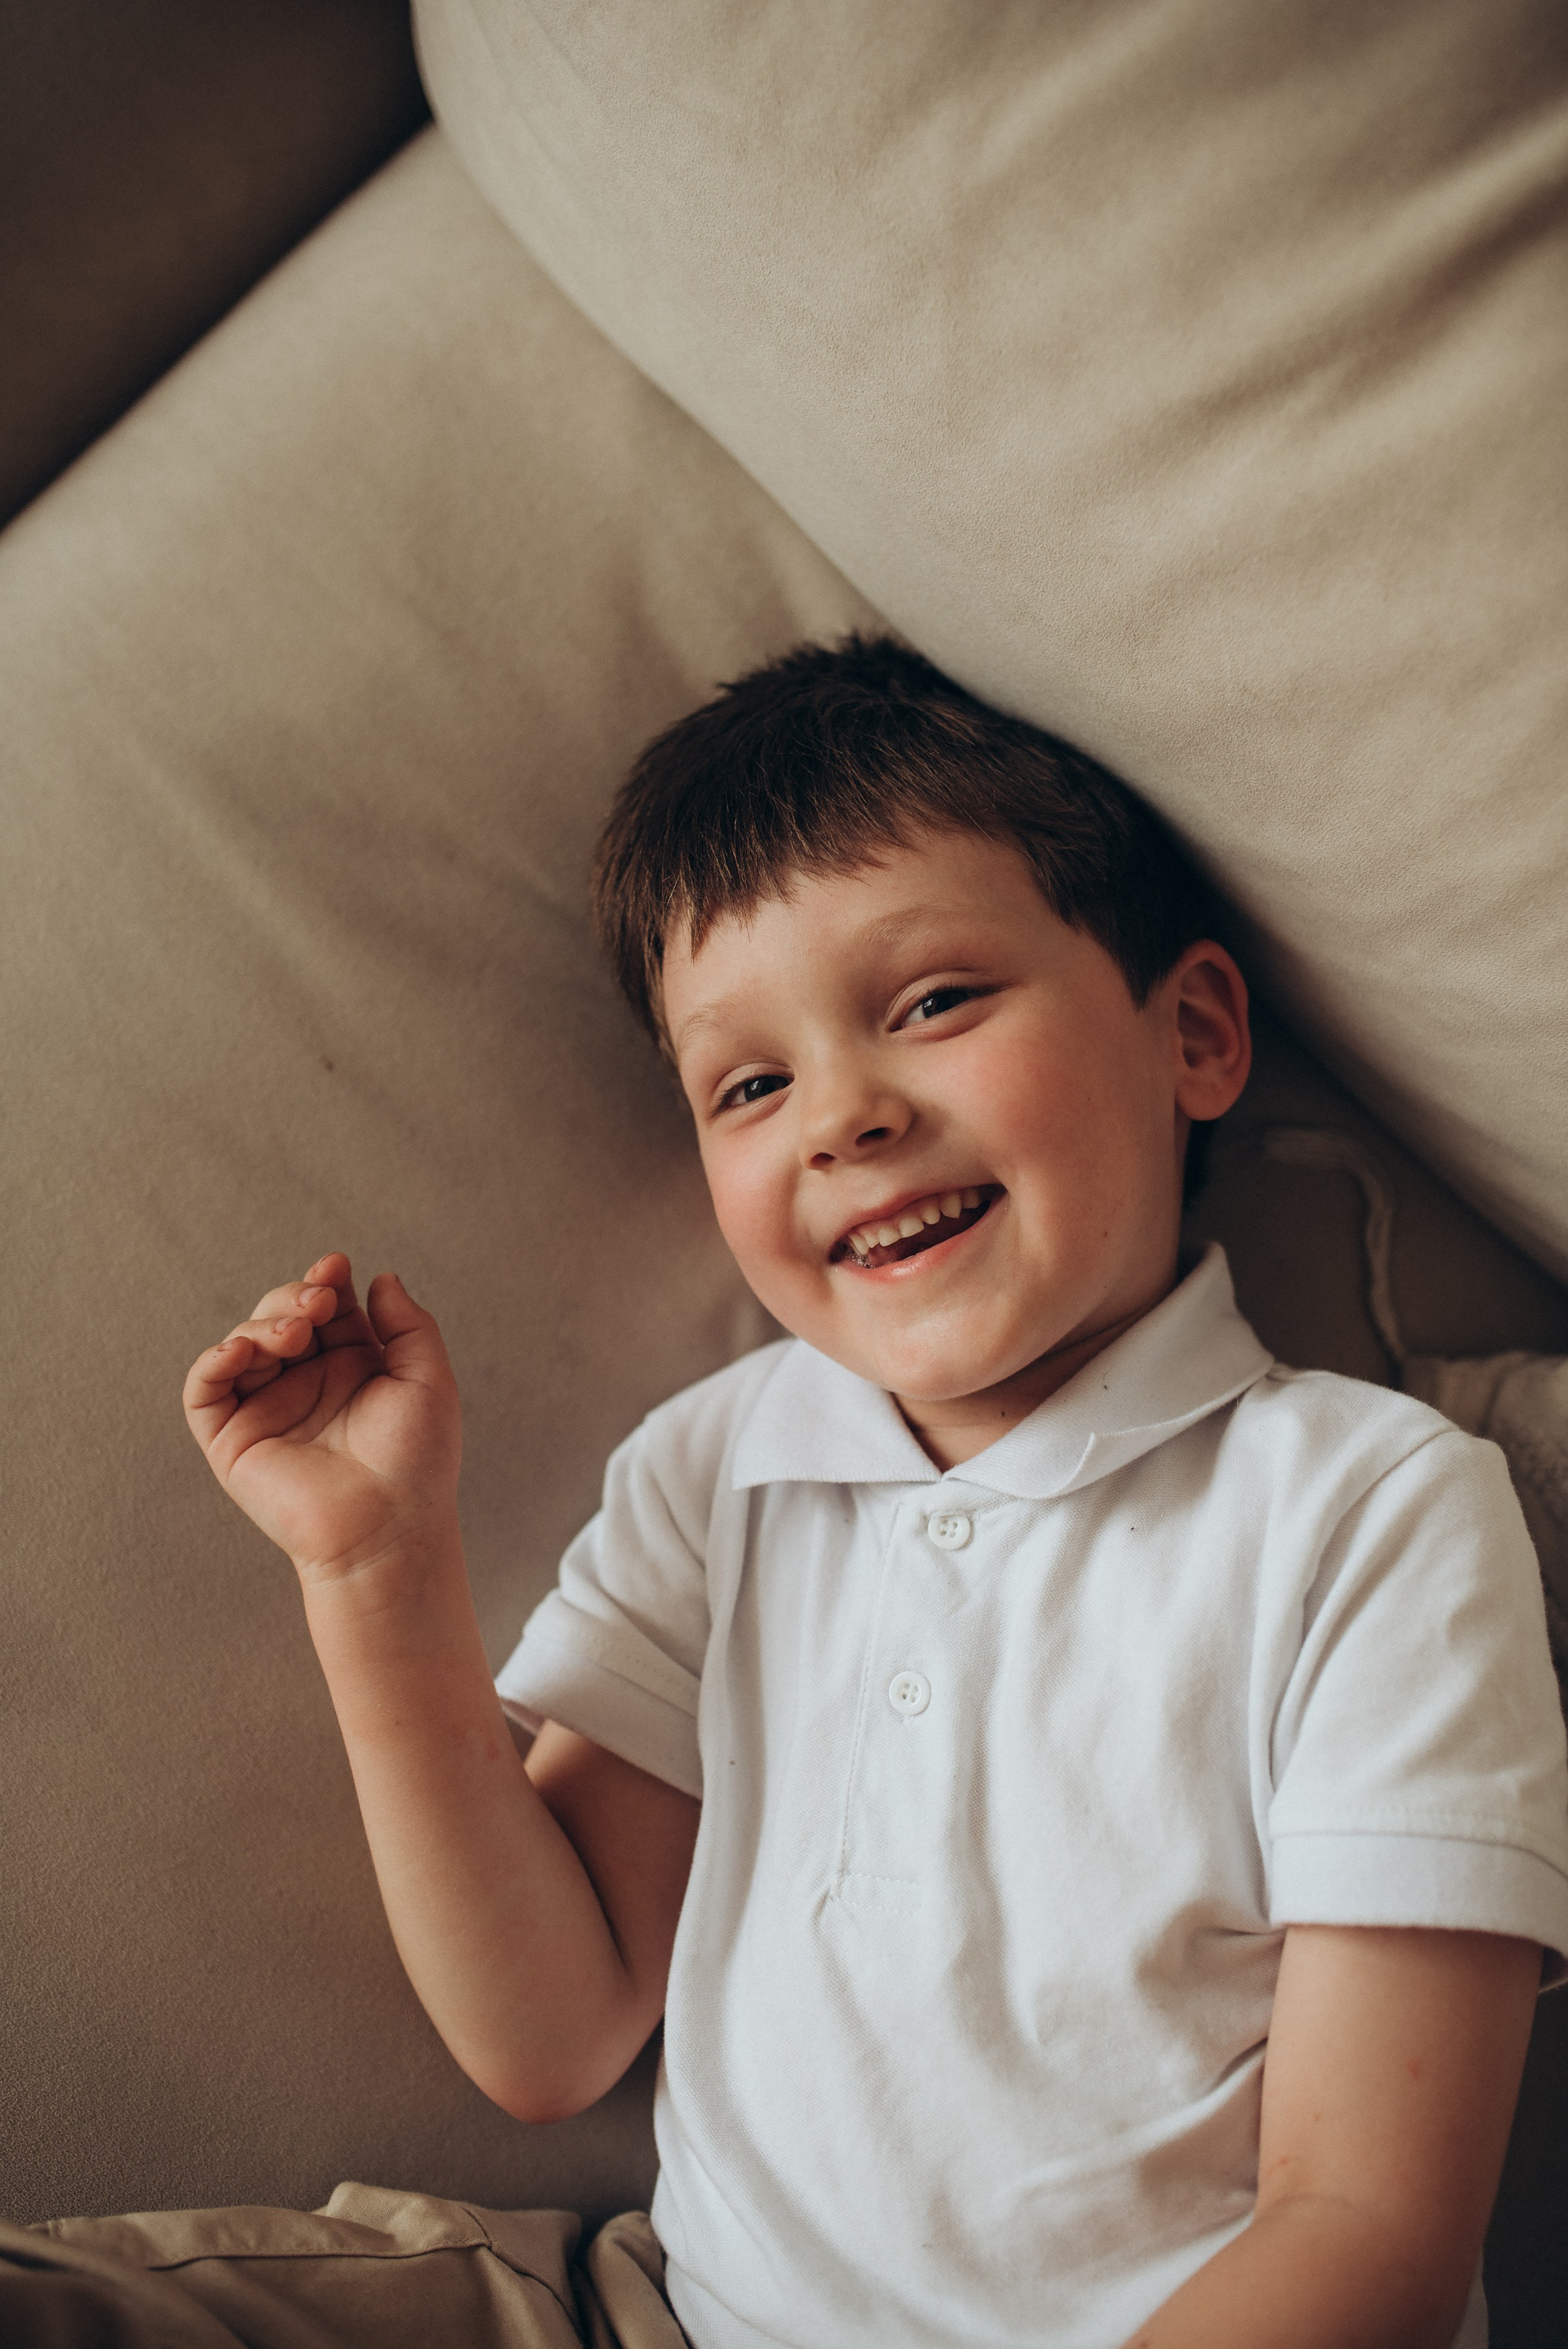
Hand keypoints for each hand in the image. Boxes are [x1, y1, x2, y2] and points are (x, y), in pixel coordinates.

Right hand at [183, 1253, 460, 1584]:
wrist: (390, 1525)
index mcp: (353, 1367)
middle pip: (280, 1315)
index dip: (325, 1280)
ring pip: (243, 1343)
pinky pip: (205, 1391)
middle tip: (316, 1305)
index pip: (326, 1307)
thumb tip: (380, 1278)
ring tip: (294, 1333)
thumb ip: (409, 1324)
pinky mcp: (233, 1441)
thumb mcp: (428, 1379)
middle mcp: (308, 1384)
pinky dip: (212, 1361)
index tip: (335, 1267)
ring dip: (262, 1323)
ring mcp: (268, 1409)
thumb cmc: (417, 1462)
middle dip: (293, 1297)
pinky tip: (241, 1350)